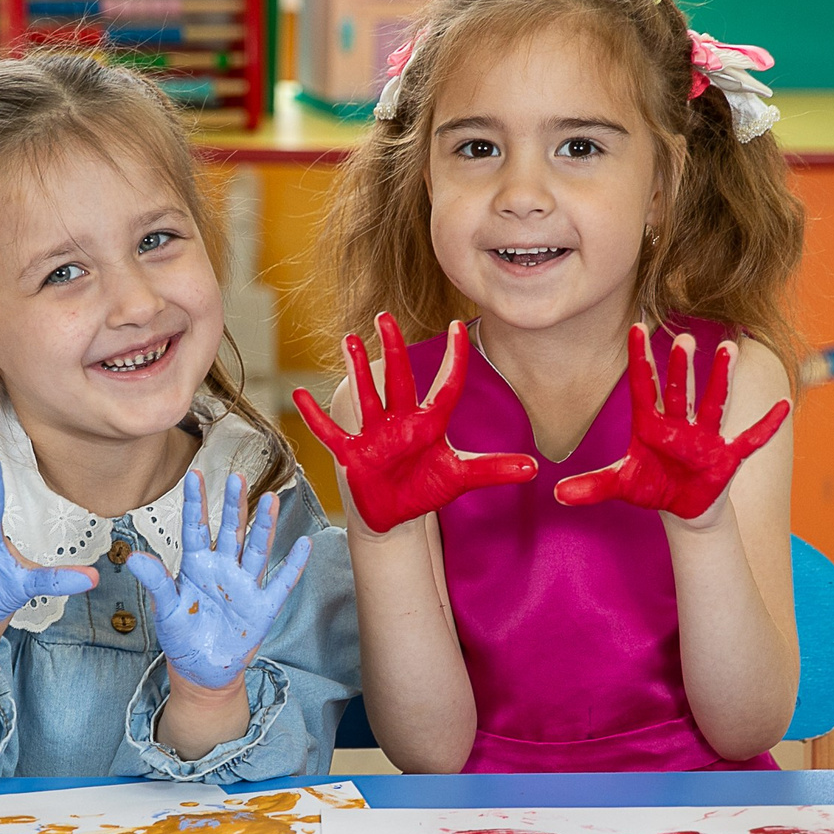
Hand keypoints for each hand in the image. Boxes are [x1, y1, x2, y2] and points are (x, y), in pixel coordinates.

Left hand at [126, 472, 311, 690]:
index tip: (194, 475)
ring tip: (271, 499)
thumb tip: (133, 558)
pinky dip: (293, 566)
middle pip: (231, 531)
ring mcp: (244, 586)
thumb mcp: (166, 609)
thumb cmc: (181, 636)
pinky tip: (303, 545)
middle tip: (238, 477)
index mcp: (197, 565)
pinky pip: (280, 584)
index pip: (196, 527)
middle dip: (235, 505)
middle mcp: (223, 569)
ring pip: (256, 549)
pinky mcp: (262, 607)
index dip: (196, 502)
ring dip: (264, 526)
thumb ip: (155, 582)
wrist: (201, 670)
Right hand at [290, 312, 537, 534]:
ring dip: (357, 370)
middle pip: (398, 379)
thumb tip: (535, 467)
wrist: (395, 516)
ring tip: (349, 339)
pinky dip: (315, 417)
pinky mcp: (352, 455)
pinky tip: (297, 395)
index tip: (460, 325)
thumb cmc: (424, 490)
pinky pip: (331, 433)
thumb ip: (494, 470)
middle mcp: (401, 422)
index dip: (455, 358)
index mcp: (429, 424)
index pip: (446, 385)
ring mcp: (374, 435)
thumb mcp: (460, 478)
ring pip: (366, 396)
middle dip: (393, 349)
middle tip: (386, 317)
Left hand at [554, 326, 789, 523]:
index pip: (643, 386)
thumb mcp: (621, 486)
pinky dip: (766, 425)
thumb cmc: (653, 487)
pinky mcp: (726, 457)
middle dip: (682, 367)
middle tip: (683, 339)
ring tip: (729, 348)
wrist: (682, 509)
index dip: (640, 359)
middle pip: (679, 390)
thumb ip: (591, 487)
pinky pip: (750, 439)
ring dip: (721, 378)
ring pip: (714, 403)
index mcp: (650, 425)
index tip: (635, 326)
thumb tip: (556, 494)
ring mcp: (705, 438)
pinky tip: (783, 406)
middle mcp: (679, 424)